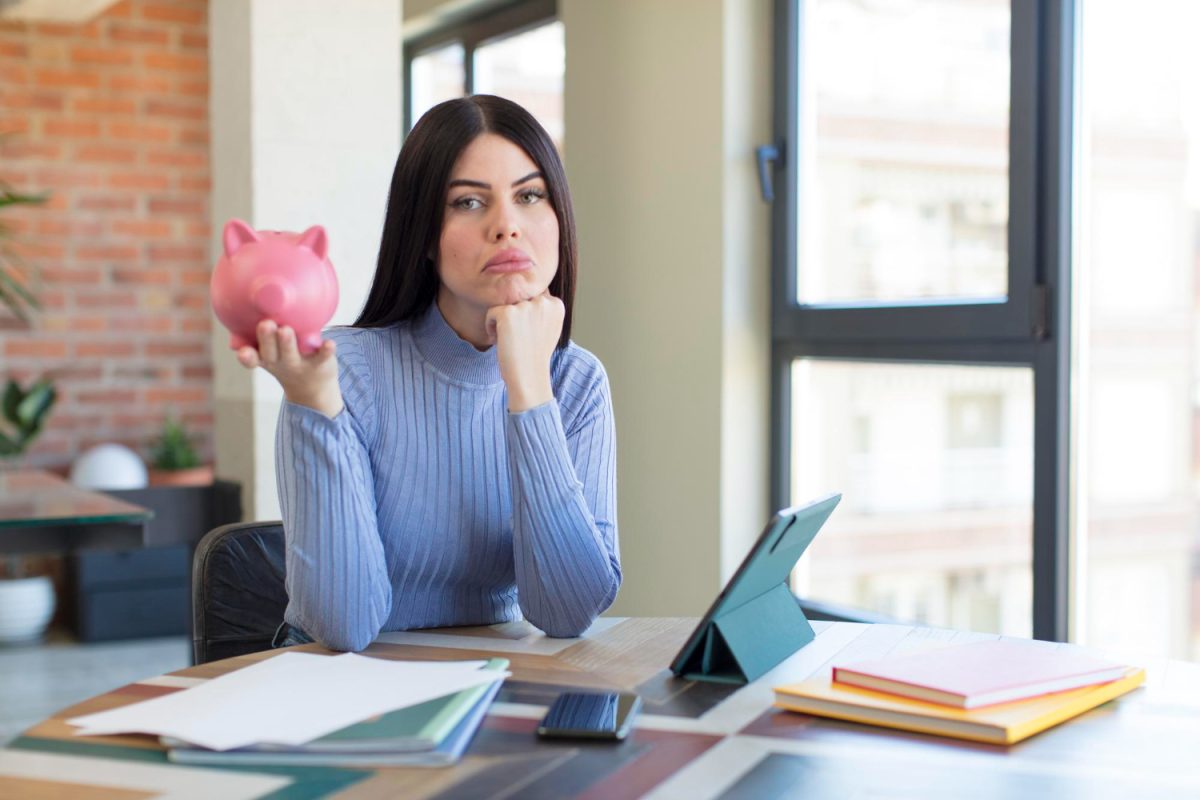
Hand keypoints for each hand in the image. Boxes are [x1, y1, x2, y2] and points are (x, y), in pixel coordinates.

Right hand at [236, 320, 343, 416]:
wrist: (312, 387)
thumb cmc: (285, 358)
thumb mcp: (270, 350)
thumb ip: (261, 329)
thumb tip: (254, 290)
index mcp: (265, 357)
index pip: (252, 358)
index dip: (246, 356)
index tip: (241, 350)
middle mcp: (280, 362)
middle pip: (270, 353)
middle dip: (266, 339)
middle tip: (265, 324)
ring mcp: (300, 364)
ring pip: (292, 354)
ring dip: (288, 343)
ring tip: (286, 330)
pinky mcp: (320, 364)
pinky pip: (323, 356)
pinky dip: (326, 350)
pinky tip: (330, 343)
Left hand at [485, 292, 563, 411]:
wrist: (529, 376)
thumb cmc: (535, 354)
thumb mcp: (549, 327)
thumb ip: (542, 308)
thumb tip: (527, 289)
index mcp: (556, 304)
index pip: (532, 297)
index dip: (526, 315)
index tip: (530, 334)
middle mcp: (543, 302)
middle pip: (517, 298)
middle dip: (515, 316)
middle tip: (520, 338)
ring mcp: (525, 306)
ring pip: (504, 305)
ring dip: (503, 322)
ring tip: (512, 340)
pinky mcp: (508, 313)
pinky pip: (491, 312)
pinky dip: (491, 327)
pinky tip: (501, 341)